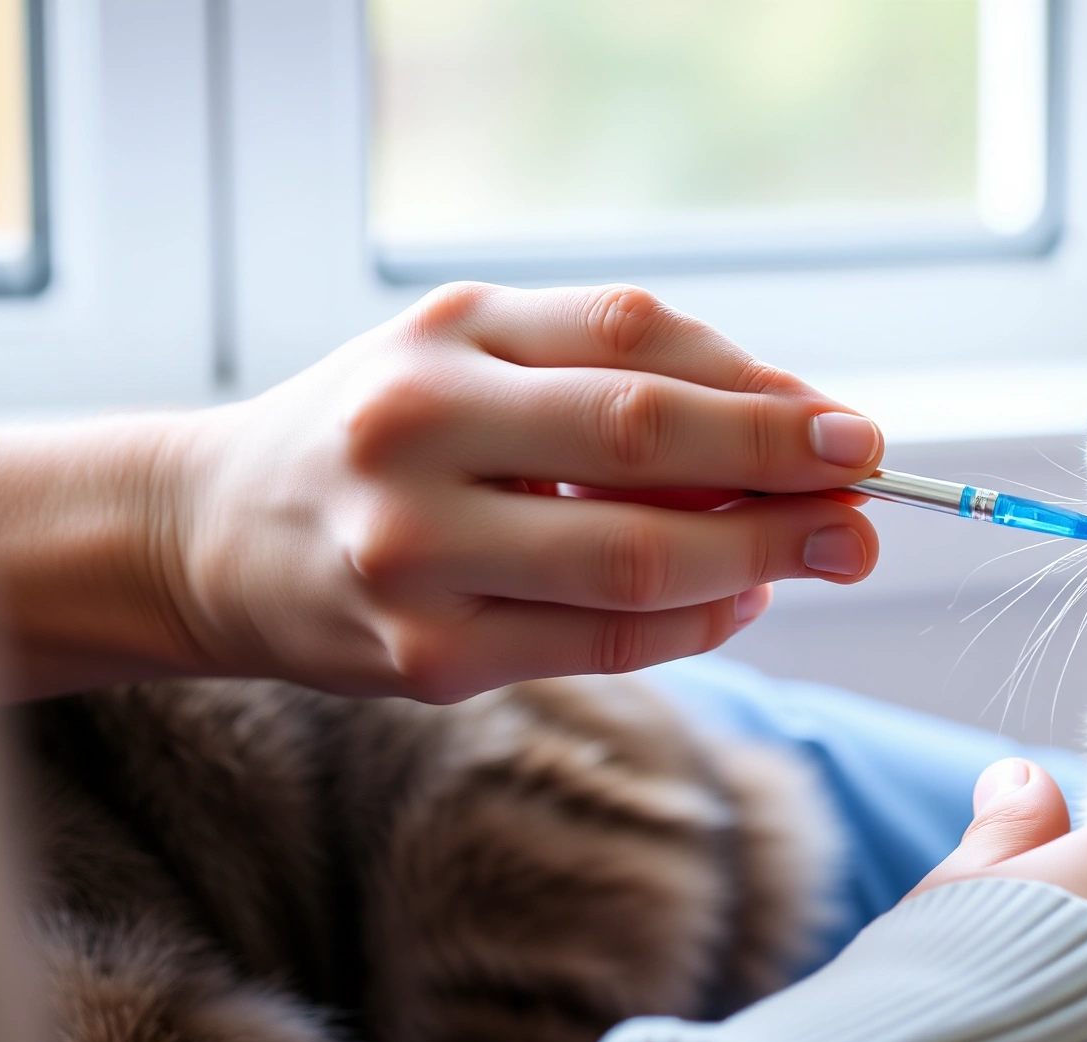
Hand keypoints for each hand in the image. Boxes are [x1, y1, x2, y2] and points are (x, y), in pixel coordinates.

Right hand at [0, 283, 884, 700]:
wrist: (215, 532)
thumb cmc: (386, 434)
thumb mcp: (478, 358)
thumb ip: (620, 369)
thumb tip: (795, 415)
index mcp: (445, 337)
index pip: (636, 342)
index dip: (764, 387)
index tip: (853, 428)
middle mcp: (417, 432)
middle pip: (645, 444)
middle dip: (785, 474)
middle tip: (872, 496)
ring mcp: (415, 555)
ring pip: (637, 564)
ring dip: (763, 559)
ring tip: (832, 548)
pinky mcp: (425, 659)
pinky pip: (604, 647)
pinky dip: (700, 626)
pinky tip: (743, 600)